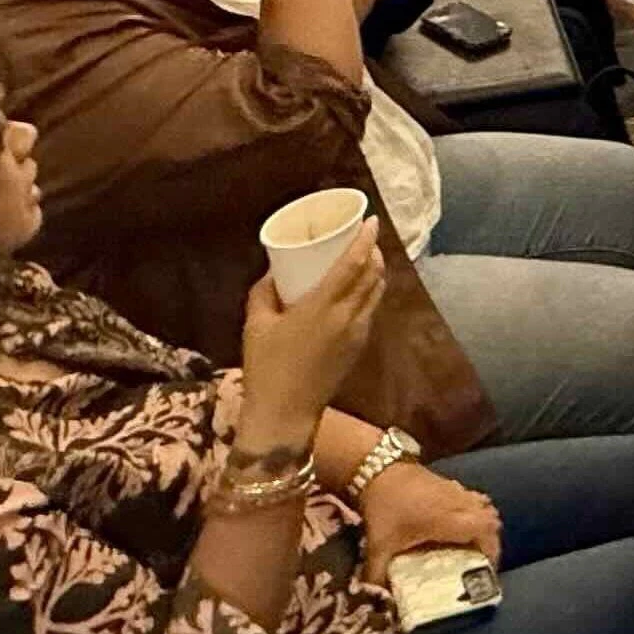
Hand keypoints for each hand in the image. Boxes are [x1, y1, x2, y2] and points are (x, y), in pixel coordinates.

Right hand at [237, 238, 385, 444]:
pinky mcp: (358, 348)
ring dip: (376, 272)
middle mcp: (347, 317)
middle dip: (374, 252)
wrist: (286, 413)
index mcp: (322, 307)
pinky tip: (358, 291)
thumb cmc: (266, 367)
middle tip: (365, 237)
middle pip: (373, 275)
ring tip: (365, 259)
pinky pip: (371, 310)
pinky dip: (370, 293)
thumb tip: (274, 272)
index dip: (366, 240)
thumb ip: (264, 293)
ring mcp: (357, 334)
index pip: (354, 264)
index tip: (371, 220)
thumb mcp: (256, 324)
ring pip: (376, 293)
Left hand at [357, 460, 499, 582]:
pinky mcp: (448, 483)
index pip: (485, 532)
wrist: (376, 468)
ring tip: (473, 541)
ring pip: (484, 506)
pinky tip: (457, 521)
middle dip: (491, 540)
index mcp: (448, 521)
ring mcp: (455, 490)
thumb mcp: (379, 545)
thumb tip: (375, 597)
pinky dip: (473, 510)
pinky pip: (472, 497)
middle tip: (480, 558)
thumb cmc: (383, 507)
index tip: (486, 569)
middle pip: (491, 519)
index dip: (492, 551)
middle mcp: (458, 504)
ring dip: (484, 523)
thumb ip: (377, 574)